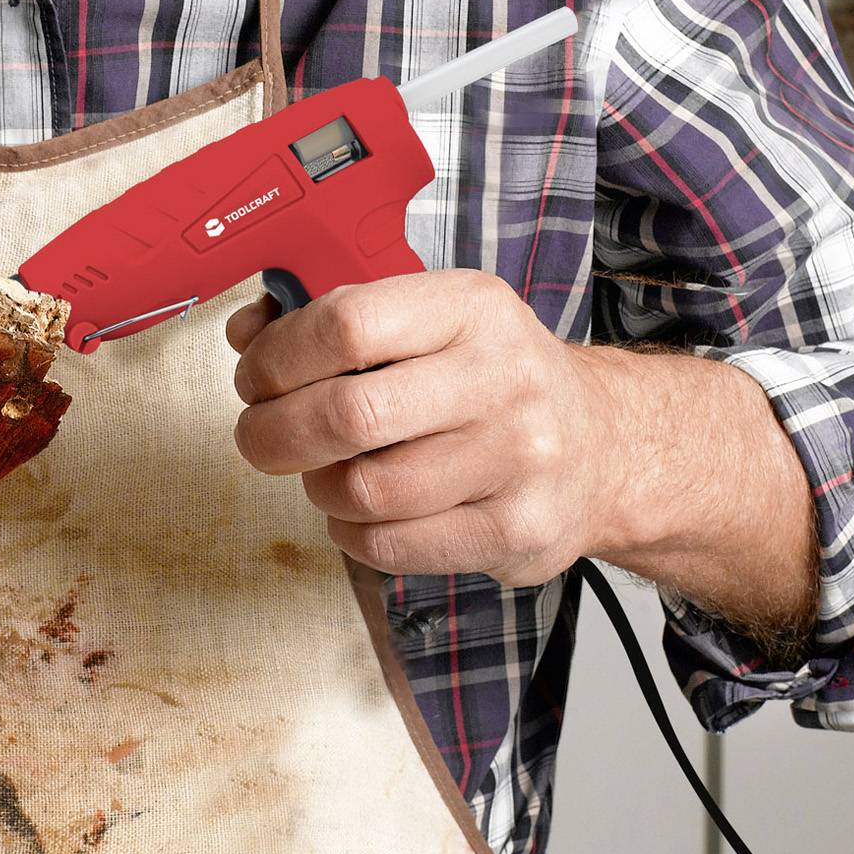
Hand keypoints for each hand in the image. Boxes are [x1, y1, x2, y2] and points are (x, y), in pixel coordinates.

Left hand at [228, 273, 614, 584]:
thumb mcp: (431, 322)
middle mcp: (502, 377)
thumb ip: (334, 320)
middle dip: (274, 433)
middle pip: (348, 415)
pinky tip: (361, 512)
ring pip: (365, 490)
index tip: (255, 378)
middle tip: (258, 438)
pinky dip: (352, 534)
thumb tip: (247, 330)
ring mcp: (517, 459)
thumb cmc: (491, 379)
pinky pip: (392, 545)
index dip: (277, 357)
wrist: (606, 446)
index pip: (348, 323)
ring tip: (326, 473)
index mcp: (471, 307)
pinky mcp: (516, 530)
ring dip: (318, 487)